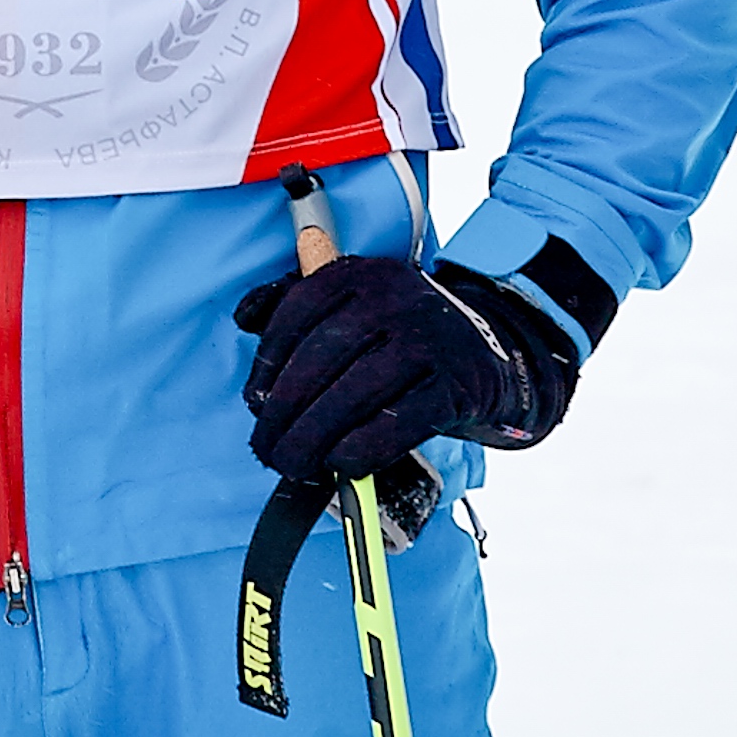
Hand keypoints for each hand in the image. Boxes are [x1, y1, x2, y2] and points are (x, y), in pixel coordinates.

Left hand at [234, 255, 575, 483]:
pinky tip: (340, 463)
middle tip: (268, 449)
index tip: (255, 404)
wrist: (492, 351)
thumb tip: (244, 317)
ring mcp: (430, 340)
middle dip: (282, 415)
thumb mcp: (357, 305)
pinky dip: (359, 451)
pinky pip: (395, 425)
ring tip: (294, 463)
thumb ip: (299, 306)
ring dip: (312, 440)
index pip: (297, 313)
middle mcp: (395, 298)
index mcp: (363, 273)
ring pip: (351, 396)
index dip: (265, 365)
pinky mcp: (456, 386)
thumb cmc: (403, 337)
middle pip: (318, 360)